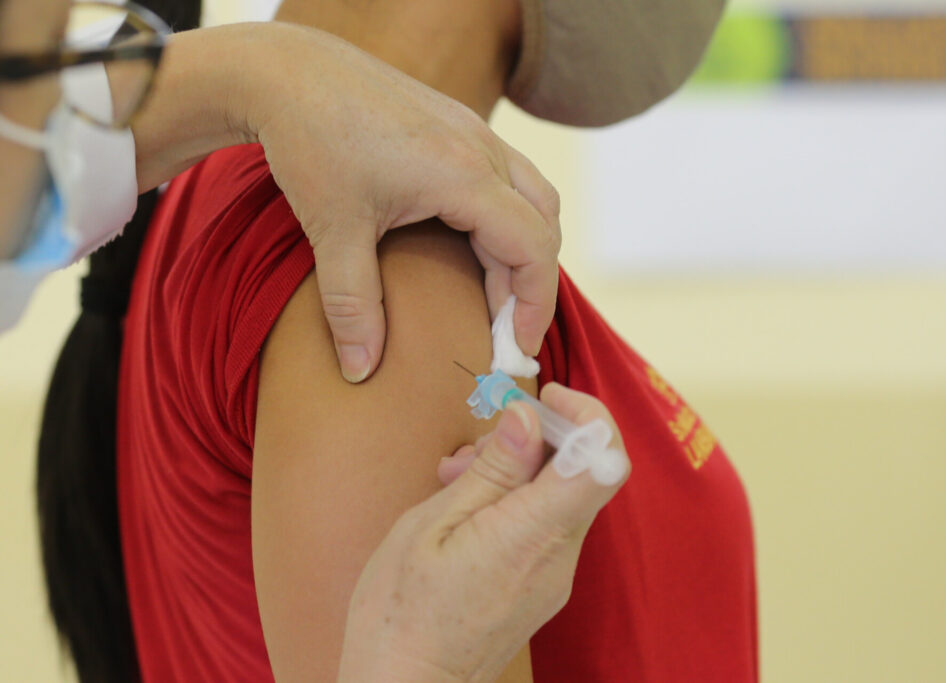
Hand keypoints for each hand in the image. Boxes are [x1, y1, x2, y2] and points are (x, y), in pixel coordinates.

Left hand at [249, 24, 560, 382]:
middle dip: (531, 285)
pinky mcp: (458, 127)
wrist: (288, 71)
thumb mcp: (333, 230)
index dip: (536, 306)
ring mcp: (474, 132)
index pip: (534, 249)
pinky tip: (469, 250)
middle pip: (543, 225)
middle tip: (502, 334)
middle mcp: (482, 149)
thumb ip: (352, 305)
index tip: (517, 351)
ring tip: (489, 299)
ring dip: (520, 251)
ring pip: (531, 199)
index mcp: (464, 175)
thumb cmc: (310, 141)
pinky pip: (506, 180)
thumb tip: (360, 370)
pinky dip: (503, 223)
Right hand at [336, 384, 628, 681]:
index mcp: (531, 534)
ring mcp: (554, 575)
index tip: (548, 398)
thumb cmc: (401, 613)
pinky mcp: (542, 586)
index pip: (603, 463)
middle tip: (480, 442)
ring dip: (520, 469)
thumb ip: (491, 471)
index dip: (588, 416)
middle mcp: (558, 556)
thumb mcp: (431, 526)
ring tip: (458, 476)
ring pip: (561, 496)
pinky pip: (545, 524)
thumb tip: (527, 418)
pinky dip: (516, 500)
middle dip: (539, 438)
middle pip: (584, 472)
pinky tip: (466, 506)